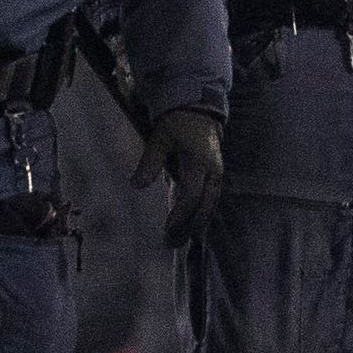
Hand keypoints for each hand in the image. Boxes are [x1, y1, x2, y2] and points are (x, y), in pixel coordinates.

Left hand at [133, 104, 226, 241]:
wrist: (198, 108)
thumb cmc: (176, 123)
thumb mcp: (159, 138)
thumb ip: (150, 162)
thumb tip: (136, 185)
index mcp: (199, 162)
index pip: (191, 195)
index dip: (180, 214)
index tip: (167, 229)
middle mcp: (213, 171)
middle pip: (204, 207)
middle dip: (188, 227)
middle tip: (171, 244)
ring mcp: (217, 174)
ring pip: (210, 207)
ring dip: (195, 225)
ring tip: (178, 241)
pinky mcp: (215, 176)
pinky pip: (210, 201)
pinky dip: (199, 215)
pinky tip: (188, 228)